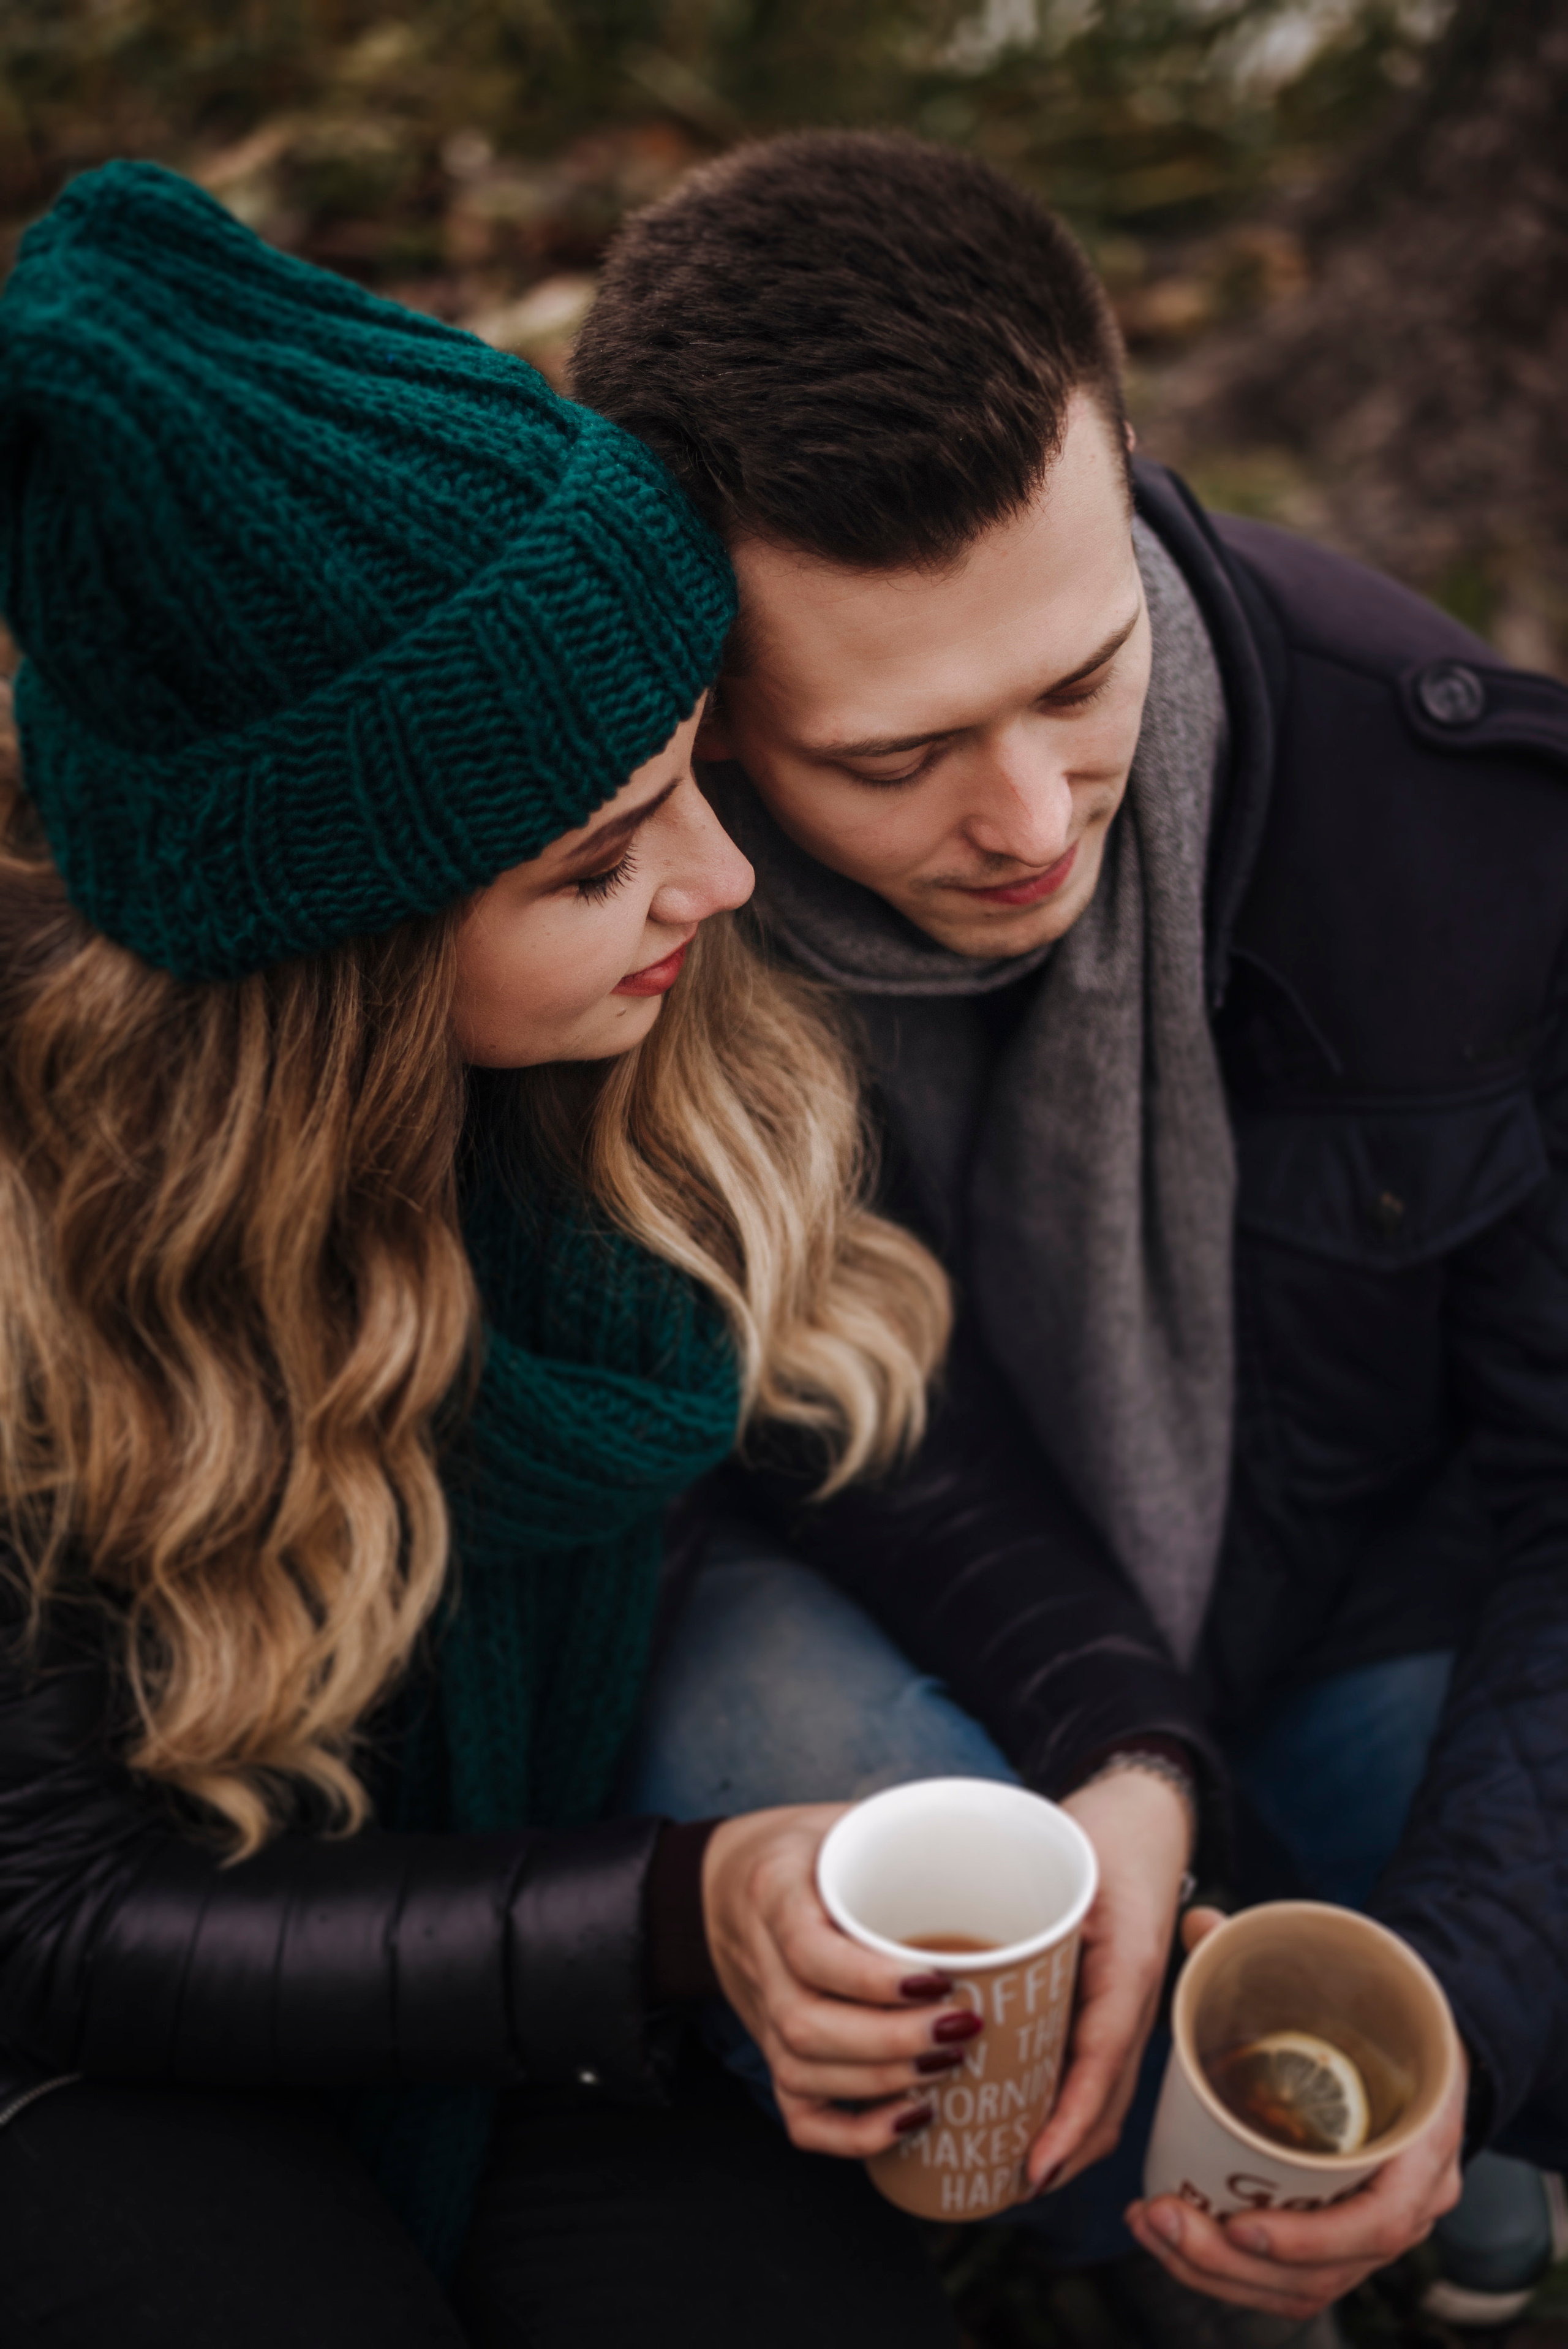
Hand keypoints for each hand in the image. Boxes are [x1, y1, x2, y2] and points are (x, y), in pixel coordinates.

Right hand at [703, 1804, 982, 2158]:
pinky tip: (913, 2118)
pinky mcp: (773, 2053)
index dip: (872, 1978)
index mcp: (773, 1889)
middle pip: (806, 2022)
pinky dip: (855, 2133)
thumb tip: (1005, 1842)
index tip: (940, 1981)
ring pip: (802, 2070)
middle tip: (961, 2030)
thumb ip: (904, 1834)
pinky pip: (800, 2115)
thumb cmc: (810, 1848)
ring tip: (948, 2066)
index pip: (809, 1948)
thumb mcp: (846, 1818)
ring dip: (882, 2082)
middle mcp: (759, 1957)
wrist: (727, 1882)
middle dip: (890, 2040)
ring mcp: (762, 2014)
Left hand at [1024, 1767, 1193, 2192]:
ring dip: (1063, 2139)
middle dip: (1062, 2151)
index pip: (1102, 2060)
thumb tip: (937, 1964)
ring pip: (1102, 2095)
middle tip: (1005, 2185)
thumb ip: (1017, 1907)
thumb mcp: (1062, 1863)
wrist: (1140, 1816)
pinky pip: (1095, 2071)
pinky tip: (1024, 2120)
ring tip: (1007, 2171)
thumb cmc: (1097, 1835)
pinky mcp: (1112, 2007)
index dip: (1069, 2120)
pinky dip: (1066, 2107)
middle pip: (1104, 2099)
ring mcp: (1128, 2009)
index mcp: (1127, 1967)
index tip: (1036, 2167)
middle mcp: (1134, 2000)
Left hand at [1123, 1908, 1467, 2317]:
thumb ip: (1269, 1953)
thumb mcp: (1348, 1989)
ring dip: (1219, 2273)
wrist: (1420, 2046)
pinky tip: (1173, 2240)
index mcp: (1422, 2143)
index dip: (1313, 2238)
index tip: (1241, 2226)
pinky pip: (1290, 2281)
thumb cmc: (1380, 2018)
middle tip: (1161, 2219)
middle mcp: (1406, 2202)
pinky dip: (1229, 2273)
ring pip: (1299, 2287)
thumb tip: (1198, 1921)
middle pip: (1326, 2270)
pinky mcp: (1339, 2239)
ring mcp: (1372, 2228)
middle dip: (1233, 2262)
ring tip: (1152, 2226)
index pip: (1380, 2220)